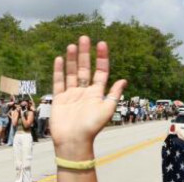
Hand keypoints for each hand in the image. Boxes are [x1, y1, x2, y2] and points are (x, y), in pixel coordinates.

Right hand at [50, 36, 125, 154]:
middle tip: (84, 38)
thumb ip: (114, 94)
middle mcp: (84, 92)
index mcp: (97, 94)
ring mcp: (71, 95)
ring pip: (72, 73)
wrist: (73, 141)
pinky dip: (59, 71)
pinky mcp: (59, 99)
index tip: (101, 44)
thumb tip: (124, 80)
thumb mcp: (107, 109)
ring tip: (72, 45)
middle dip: (85, 53)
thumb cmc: (91, 127)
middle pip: (85, 68)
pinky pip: (59, 82)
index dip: (102, 58)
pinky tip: (59, 59)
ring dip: (72, 59)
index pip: (100, 72)